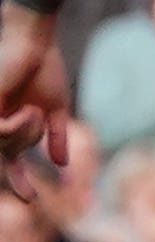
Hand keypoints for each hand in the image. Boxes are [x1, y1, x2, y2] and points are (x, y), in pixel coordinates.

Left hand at [0, 8, 72, 199]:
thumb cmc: (45, 68)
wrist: (34, 43)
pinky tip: (25, 110)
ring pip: (4, 146)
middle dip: (25, 155)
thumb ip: (56, 137)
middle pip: (10, 155)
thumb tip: (62, 164)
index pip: (10, 160)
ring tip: (33, 111)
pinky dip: (17, 127)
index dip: (19, 181)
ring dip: (26, 134)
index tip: (32, 199)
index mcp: (11, 124)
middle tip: (34, 153)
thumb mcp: (55, 109)